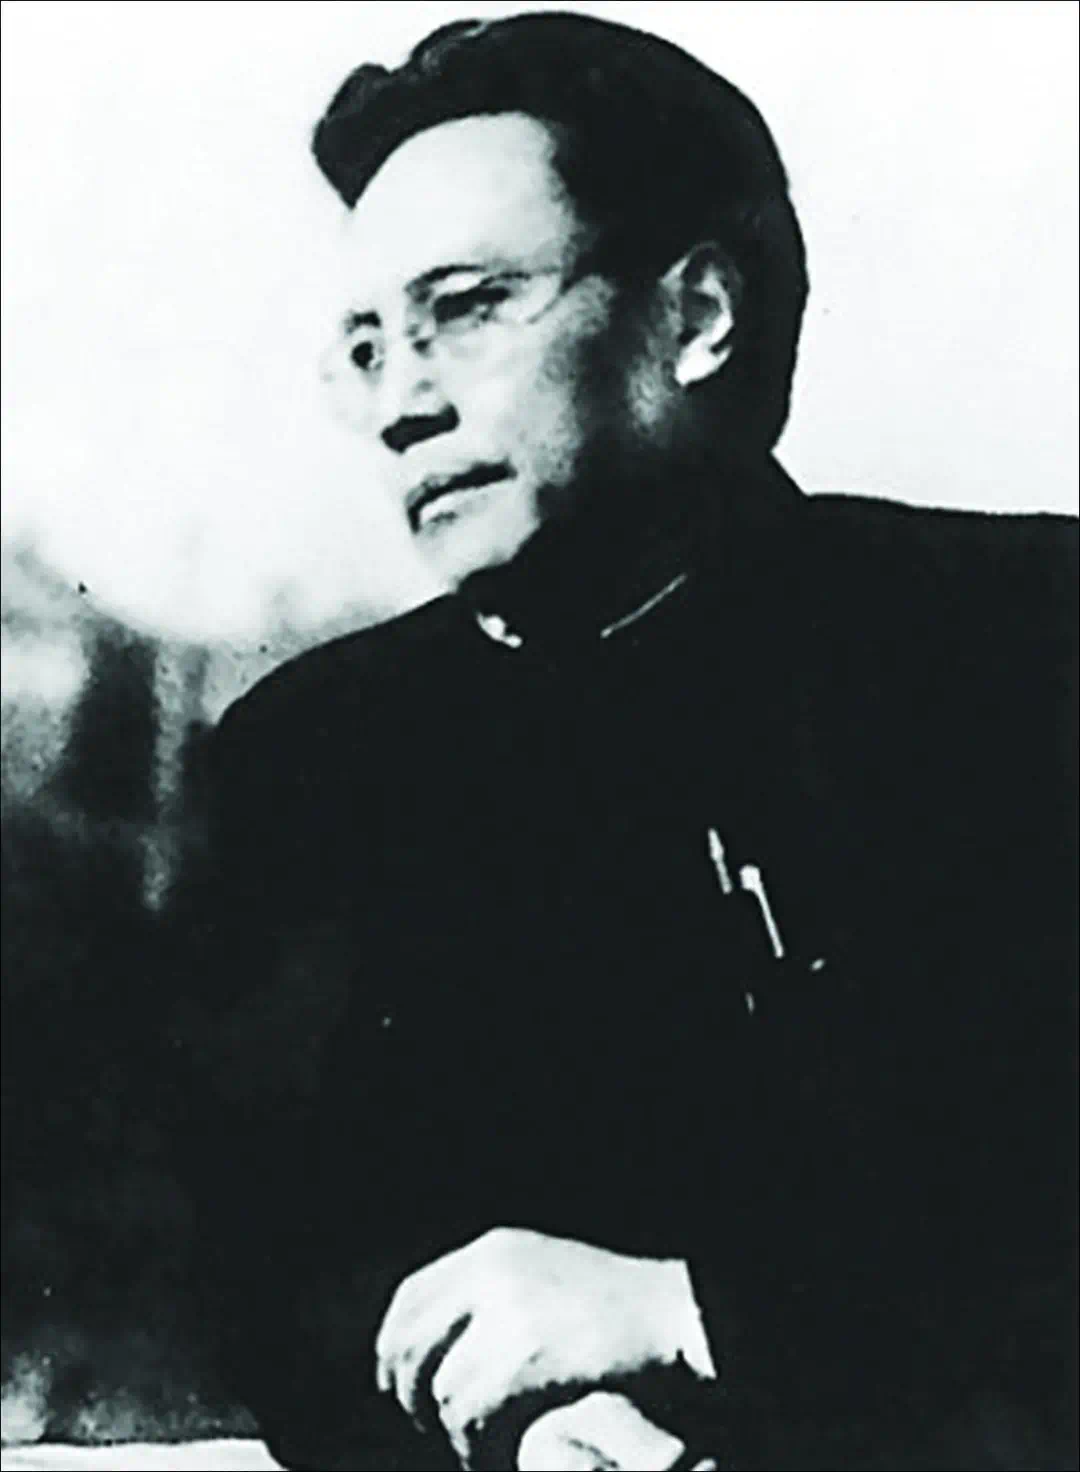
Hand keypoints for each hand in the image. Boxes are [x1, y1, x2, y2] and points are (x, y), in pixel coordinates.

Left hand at [374, 1226, 714, 1467]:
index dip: (392, 1347)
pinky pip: (471, 1417)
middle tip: (425, 1424)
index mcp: (493, 1252)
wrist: (676, 1315)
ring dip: (452, 1431)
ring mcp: (507, 1315)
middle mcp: (491, 1275)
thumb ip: (493, 1297)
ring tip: (475, 1446)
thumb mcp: (547, 1278)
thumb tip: (436, 1347)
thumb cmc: (615, 1307)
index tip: (390, 1384)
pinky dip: (475, 1446)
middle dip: (410, 1393)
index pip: (411, 1299)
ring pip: (442, 1391)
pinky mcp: (525, 1359)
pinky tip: (492, 1456)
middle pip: (412, 1345)